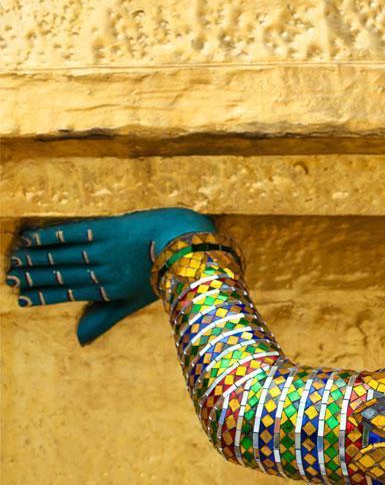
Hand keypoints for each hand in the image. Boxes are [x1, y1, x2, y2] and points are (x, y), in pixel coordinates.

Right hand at [5, 208, 214, 343]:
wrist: (184, 240)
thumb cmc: (162, 271)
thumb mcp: (136, 301)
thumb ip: (106, 317)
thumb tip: (79, 341)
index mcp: (111, 290)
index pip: (70, 293)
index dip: (45, 296)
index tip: (21, 298)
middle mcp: (105, 271)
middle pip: (62, 274)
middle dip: (34, 277)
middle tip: (9, 278)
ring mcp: (107, 249)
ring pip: (64, 255)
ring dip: (36, 257)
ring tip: (14, 260)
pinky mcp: (110, 228)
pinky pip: (74, 232)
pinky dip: (51, 236)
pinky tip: (32, 238)